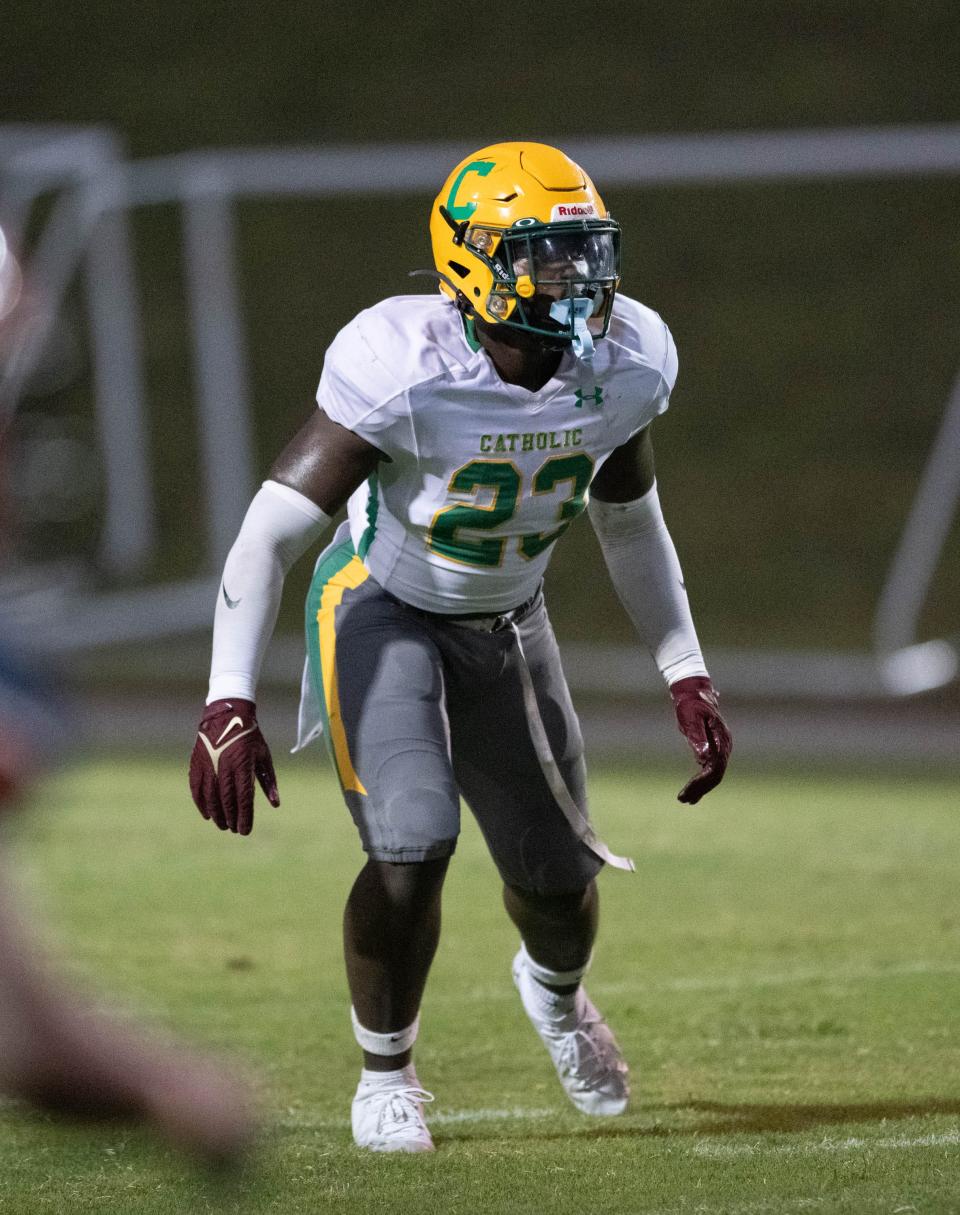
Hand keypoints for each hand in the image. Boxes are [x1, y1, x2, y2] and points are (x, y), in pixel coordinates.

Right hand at [189, 699, 278, 834]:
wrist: (228, 713)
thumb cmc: (250, 736)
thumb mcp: (264, 756)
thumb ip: (268, 781)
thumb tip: (276, 804)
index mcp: (243, 764)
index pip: (244, 798)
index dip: (244, 817)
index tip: (245, 831)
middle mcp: (224, 766)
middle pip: (226, 800)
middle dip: (230, 818)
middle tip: (234, 830)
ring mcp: (209, 764)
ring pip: (210, 796)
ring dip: (216, 814)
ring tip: (222, 825)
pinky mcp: (197, 762)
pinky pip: (197, 788)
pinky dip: (201, 803)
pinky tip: (207, 814)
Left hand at [670, 676, 731, 804]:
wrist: (694, 691)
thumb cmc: (690, 704)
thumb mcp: (690, 719)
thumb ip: (697, 738)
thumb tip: (704, 758)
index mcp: (721, 738)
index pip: (714, 768)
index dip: (701, 782)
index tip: (687, 791)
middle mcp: (725, 746)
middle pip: (716, 775)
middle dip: (700, 789)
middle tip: (682, 799)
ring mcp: (722, 748)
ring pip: (714, 775)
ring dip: (700, 788)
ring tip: (684, 799)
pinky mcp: (715, 749)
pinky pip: (711, 770)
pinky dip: (702, 782)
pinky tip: (693, 794)